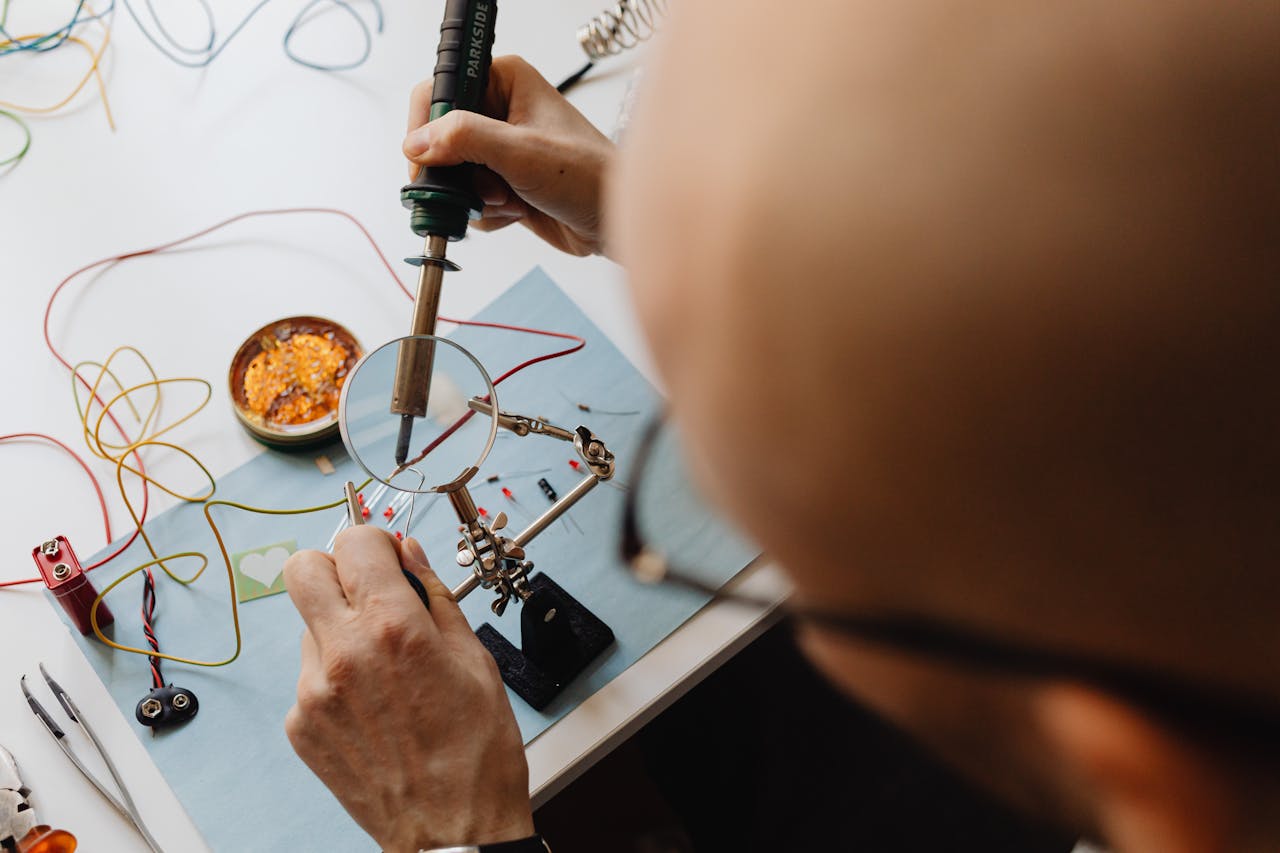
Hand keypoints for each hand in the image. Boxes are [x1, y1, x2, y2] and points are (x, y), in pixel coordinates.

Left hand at [283, 528, 532, 851]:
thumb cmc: (476, 751)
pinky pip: (309, 675)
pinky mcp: (301, 726)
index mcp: (392, 628)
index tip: (387, 555)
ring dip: (339, 627)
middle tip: (368, 589)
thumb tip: (410, 554)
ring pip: (308, 625)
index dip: (374, 541)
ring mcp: (313, 693)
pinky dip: (336, 676)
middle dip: (334, 567)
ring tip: (385, 666)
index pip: (353, 542)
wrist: (452, 830)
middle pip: (302, 569)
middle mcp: (342, 654)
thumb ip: (434, 596)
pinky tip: (374, 704)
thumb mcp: (475, 658)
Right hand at [404, 55, 613, 256]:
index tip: (427, 162)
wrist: (615, 222)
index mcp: (504, 81)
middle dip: (458, 174)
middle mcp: (499, 111)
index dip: (425, 128)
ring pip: (453, 177)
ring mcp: (500, 151)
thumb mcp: (522, 152)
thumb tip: (416, 144)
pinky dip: (488, 213)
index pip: (439, 92)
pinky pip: (469, 201)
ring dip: (477, 197)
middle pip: (439, 140)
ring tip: (512, 198)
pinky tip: (519, 210)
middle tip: (484, 186)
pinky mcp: (502, 184)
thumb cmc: (590, 176)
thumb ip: (465, 139)